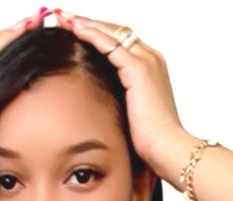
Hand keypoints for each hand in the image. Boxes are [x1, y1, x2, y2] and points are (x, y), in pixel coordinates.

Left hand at [52, 11, 187, 172]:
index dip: (98, 34)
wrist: (167, 149)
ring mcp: (146, 61)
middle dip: (90, 23)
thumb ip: (121, 101)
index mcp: (151, 68)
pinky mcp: (139, 70)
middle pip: (116, 31)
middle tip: (65, 18)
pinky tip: (76, 29)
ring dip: (87, 24)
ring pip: (112, 33)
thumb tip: (101, 104)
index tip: (76, 30)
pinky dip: (92, 35)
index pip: (122, 41)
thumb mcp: (133, 115)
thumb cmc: (152, 141)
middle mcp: (151, 58)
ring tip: (65, 19)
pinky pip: (111, 45)